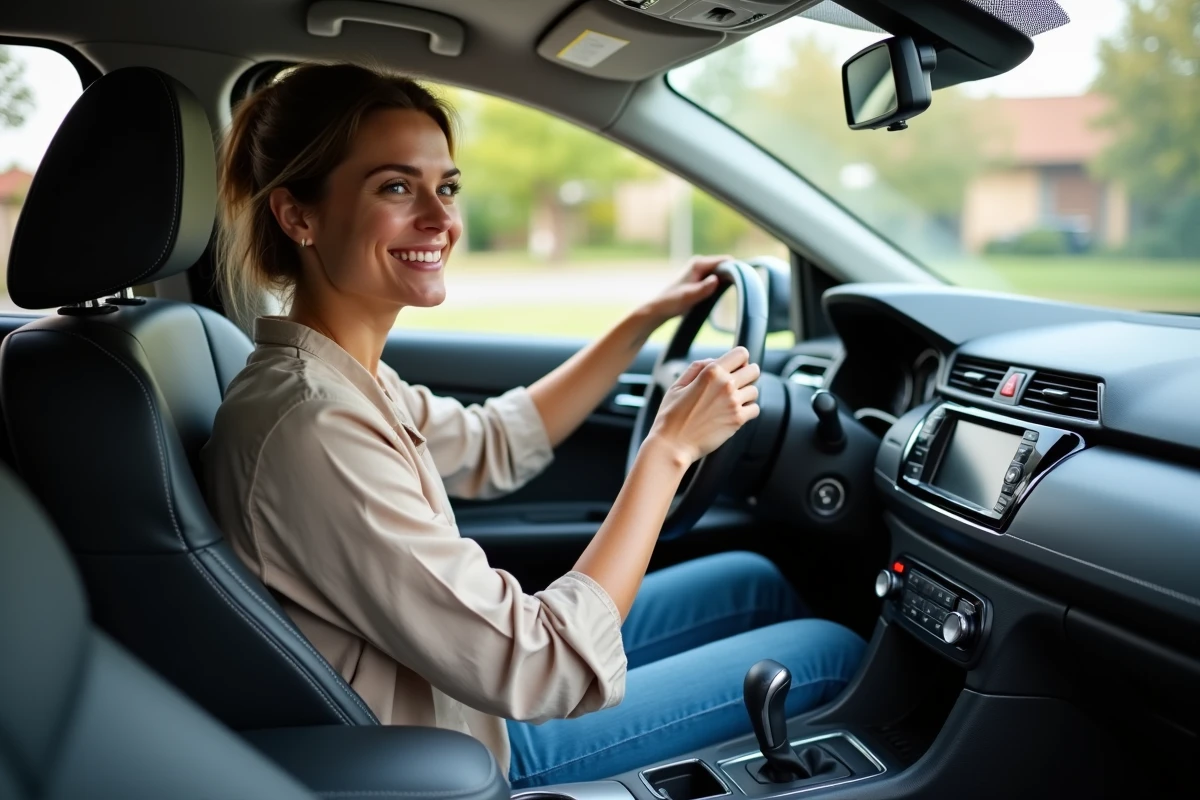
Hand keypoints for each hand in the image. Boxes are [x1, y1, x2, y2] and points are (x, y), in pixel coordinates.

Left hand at [640, 254, 732, 326]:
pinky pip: (717, 278)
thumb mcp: (689, 297)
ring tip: (727, 295)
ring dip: (726, 282)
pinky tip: (720, 295)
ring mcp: (700, 270)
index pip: (726, 261)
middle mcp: (700, 263)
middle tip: (734, 292)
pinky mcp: (700, 278)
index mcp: (699, 263)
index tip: (741, 284)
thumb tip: (716, 280)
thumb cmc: (672, 303)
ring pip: (721, 273)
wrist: (659, 309)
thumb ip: (703, 289)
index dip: (735, 271)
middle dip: (731, 277)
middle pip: (725, 266)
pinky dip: (721, 285)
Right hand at [645, 346, 760, 465]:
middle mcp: (726, 385)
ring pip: (755, 390)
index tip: (734, 368)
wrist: (673, 444)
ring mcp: (734, 403)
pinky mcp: (738, 420)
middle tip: (736, 384)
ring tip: (731, 402)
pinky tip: (734, 413)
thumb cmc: (671, 416)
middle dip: (747, 375)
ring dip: (746, 394)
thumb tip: (714, 360)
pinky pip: (755, 409)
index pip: (741, 354)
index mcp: (711, 372)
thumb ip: (697, 367)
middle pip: (754, 370)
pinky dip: (748, 410)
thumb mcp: (678, 385)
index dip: (739, 360)